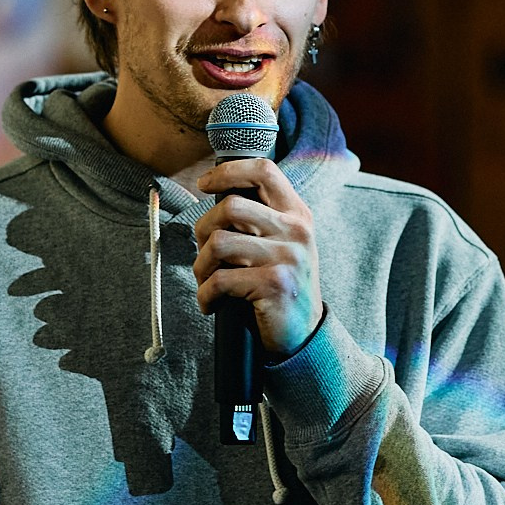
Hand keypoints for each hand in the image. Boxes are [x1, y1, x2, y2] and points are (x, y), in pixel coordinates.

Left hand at [192, 158, 322, 357]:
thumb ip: (260, 218)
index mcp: (297, 214)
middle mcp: (296, 230)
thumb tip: (216, 193)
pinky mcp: (274, 284)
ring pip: (219, 242)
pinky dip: (205, 295)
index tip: (204, 184)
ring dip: (200, 265)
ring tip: (205, 281)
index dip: (227, 171)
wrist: (304, 333)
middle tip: (203, 252)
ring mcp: (287, 256)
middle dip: (203, 229)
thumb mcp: (283, 243)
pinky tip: (210, 304)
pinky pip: (219, 280)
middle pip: (230, 206)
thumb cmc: (281, 285)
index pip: (263, 171)